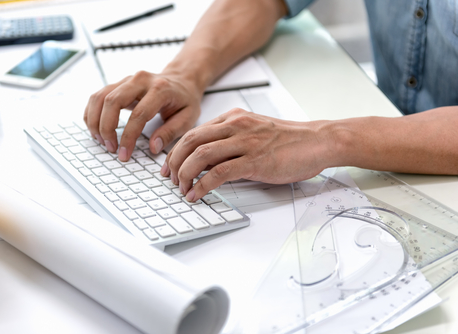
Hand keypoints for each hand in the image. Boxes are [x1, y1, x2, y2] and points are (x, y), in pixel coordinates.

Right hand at [84, 70, 202, 160]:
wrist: (181, 79)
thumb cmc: (185, 99)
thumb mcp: (188, 117)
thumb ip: (170, 132)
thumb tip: (153, 147)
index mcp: (160, 89)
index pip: (139, 114)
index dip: (128, 136)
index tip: (124, 153)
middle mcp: (140, 80)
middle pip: (112, 101)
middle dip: (106, 128)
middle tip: (110, 147)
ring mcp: (127, 80)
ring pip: (100, 97)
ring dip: (95, 121)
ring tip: (101, 140)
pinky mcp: (118, 83)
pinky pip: (98, 96)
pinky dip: (92, 113)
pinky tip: (96, 128)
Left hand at [161, 108, 336, 200]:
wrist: (318, 141)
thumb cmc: (289, 140)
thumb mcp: (253, 133)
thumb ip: (229, 142)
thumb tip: (206, 161)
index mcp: (233, 119)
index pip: (194, 132)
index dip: (176, 151)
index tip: (169, 166)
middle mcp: (236, 126)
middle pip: (191, 141)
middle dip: (175, 162)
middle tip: (170, 179)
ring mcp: (245, 142)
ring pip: (201, 155)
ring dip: (185, 174)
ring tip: (182, 189)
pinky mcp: (255, 161)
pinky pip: (220, 172)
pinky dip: (203, 185)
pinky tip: (197, 194)